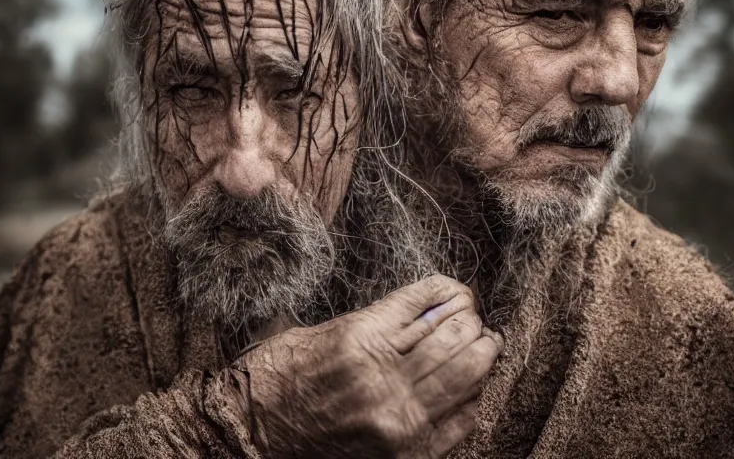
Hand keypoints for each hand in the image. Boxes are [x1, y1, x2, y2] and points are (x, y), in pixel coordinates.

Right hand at [231, 274, 503, 457]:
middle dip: (473, 320)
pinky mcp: (404, 453)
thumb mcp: (317, 333)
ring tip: (487, 343)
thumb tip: (423, 310)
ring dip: (483, 352)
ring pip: (465, 374)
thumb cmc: (273, 378)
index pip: (427, 300)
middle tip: (475, 318)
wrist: (246, 436)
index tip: (459, 292)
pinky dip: (473, 397)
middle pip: (456, 334)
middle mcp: (383, 376)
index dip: (451, 291)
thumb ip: (372, 323)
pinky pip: (459, 419)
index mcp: (359, 336)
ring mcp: (396, 418)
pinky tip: (474, 385)